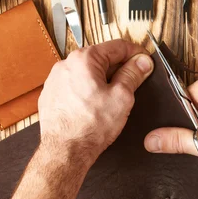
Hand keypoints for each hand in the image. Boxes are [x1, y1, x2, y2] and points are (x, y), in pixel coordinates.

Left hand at [38, 40, 153, 167]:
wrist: (65, 151)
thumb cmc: (90, 127)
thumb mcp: (122, 97)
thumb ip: (133, 74)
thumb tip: (142, 62)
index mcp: (84, 59)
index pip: (117, 46)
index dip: (136, 53)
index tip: (145, 61)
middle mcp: (66, 65)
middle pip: (101, 58)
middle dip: (120, 67)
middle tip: (135, 80)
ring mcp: (56, 80)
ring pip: (88, 72)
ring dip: (103, 79)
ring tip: (115, 97)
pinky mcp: (52, 95)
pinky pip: (75, 85)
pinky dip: (88, 89)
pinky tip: (96, 105)